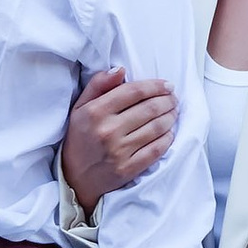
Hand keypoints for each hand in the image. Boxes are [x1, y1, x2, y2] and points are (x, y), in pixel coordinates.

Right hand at [62, 68, 179, 211]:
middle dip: (167, 100)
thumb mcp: (80, 107)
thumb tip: (121, 69)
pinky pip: (156, 149)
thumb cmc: (80, 138)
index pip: (134, 91)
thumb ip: (98, 85)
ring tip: (173, 112)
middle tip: (173, 98)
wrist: (75, 178)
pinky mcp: (128, 168)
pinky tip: (169, 132)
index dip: (155, 86)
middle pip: (150, 108)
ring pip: (157, 127)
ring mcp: (119, 151)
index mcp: (95, 112)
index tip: (167, 85)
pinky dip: (168, 138)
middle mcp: (108, 131)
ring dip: (170, 117)